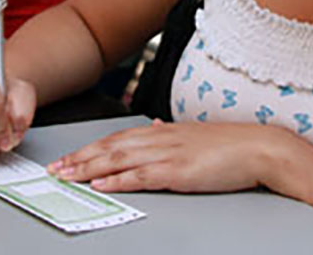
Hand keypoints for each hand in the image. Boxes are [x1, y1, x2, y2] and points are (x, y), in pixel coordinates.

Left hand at [47, 120, 294, 192]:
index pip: (117, 138)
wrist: (257, 147)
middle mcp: (159, 138)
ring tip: (67, 176)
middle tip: (55, 169)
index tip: (69, 157)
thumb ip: (168, 132)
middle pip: (110, 147)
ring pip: (119, 160)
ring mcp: (168, 153)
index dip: (90, 148)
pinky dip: (118, 180)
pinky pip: (141, 176)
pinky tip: (102, 185)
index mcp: (162, 131)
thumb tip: (151, 126)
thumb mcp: (192, 134)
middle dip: (80, 158)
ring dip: (89, 168)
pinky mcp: (178, 171)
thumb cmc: (228, 144)